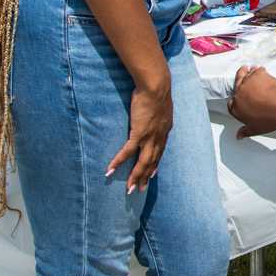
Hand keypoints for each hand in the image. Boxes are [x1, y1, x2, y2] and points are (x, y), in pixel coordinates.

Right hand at [107, 74, 173, 191]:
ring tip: (129, 189)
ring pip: (143, 162)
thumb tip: (153, 110)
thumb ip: (157, 112)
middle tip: (140, 189)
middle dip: (146, 176)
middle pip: (152, 161)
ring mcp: (150, 137)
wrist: (156, 86)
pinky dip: (118, 162)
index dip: (155, 163)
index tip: (152, 173)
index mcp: (165, 130)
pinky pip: (127, 152)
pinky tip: (110, 170)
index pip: (160, 151)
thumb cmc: (156, 90)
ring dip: (135, 177)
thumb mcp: (160, 104)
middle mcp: (159, 137)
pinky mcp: (139, 133)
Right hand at [229, 65, 275, 136]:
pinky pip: (256, 70)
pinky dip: (259, 70)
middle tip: (242, 75)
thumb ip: (245, 131)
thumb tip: (239, 136)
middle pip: (236, 85)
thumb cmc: (269, 118)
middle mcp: (238, 94)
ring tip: (250, 69)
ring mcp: (247, 83)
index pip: (230, 104)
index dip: (234, 101)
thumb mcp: (256, 129)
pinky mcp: (257, 74)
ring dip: (247, 72)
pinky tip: (262, 70)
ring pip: (244, 75)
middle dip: (239, 80)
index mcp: (236, 109)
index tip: (238, 98)